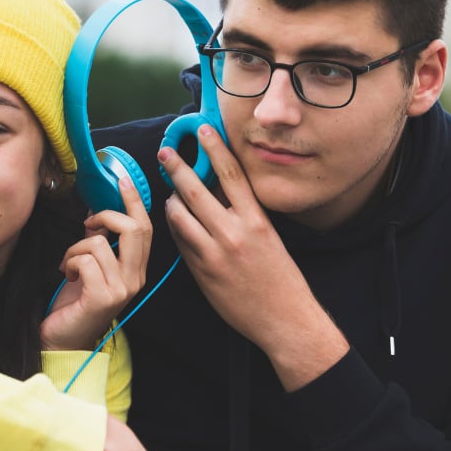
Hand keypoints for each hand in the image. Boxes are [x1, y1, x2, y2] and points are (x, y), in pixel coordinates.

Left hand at [41, 177, 151, 351]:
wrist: (63, 338)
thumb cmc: (75, 302)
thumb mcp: (92, 267)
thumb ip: (100, 242)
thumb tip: (94, 212)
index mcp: (136, 269)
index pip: (144, 228)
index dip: (134, 201)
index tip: (122, 179)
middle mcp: (135, 279)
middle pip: (133, 229)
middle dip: (105, 216)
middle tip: (87, 224)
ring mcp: (122, 289)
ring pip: (99, 243)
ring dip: (74, 248)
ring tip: (68, 265)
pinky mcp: (103, 297)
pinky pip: (85, 260)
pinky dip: (69, 262)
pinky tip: (66, 276)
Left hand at [158, 126, 346, 390]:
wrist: (285, 320)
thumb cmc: (281, 279)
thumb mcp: (270, 239)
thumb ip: (246, 215)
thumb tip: (222, 191)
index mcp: (257, 221)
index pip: (232, 175)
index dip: (215, 149)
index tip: (202, 130)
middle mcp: (235, 233)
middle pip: (197, 191)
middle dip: (178, 168)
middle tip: (165, 152)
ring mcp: (215, 254)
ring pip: (181, 216)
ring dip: (171, 201)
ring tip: (169, 193)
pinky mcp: (202, 273)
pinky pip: (181, 243)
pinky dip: (175, 228)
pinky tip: (173, 221)